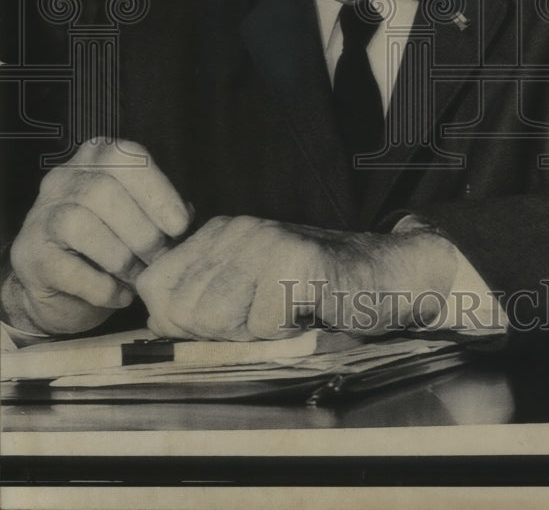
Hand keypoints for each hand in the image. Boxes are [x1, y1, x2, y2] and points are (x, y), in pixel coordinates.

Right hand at [3, 139, 191, 335]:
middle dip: (142, 231)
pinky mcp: (31, 256)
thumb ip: (162, 209)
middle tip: (161, 259)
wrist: (61, 286)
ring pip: (81, 225)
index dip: (158, 190)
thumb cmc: (111, 242)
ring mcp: (41, 215)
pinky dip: (103, 287)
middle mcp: (64, 178)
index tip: (180, 225)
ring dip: (122, 258)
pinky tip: (120, 296)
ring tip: (139, 277)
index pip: (127, 156)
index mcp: (96, 158)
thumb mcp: (140, 215)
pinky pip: (69, 269)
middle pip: (104, 191)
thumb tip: (186, 215)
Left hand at [136, 216, 456, 340]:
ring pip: (215, 317)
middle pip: (181, 308)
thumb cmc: (310, 292)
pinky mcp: (295, 262)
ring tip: (281, 316)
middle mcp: (237, 228)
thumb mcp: (245, 290)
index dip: (177, 320)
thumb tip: (156, 318)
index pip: (155, 286)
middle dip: (214, 333)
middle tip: (261, 318)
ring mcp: (266, 241)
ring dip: (248, 334)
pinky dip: (282, 334)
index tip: (222, 321)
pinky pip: (261, 324)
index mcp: (218, 231)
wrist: (379, 277)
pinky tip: (305, 313)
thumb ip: (198, 299)